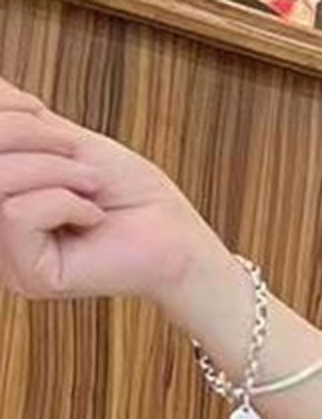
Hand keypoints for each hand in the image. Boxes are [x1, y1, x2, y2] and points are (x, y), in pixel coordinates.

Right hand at [0, 75, 218, 302]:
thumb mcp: (61, 139)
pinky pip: (17, 215)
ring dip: (54, 170)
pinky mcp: (32, 278)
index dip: (3, 110)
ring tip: (91, 186)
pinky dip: (65, 202)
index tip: (40, 111)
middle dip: (29, 135)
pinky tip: (94, 218)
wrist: (177, 235)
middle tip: (79, 157)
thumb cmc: (128, 191)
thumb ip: (15, 118)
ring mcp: (9, 259)